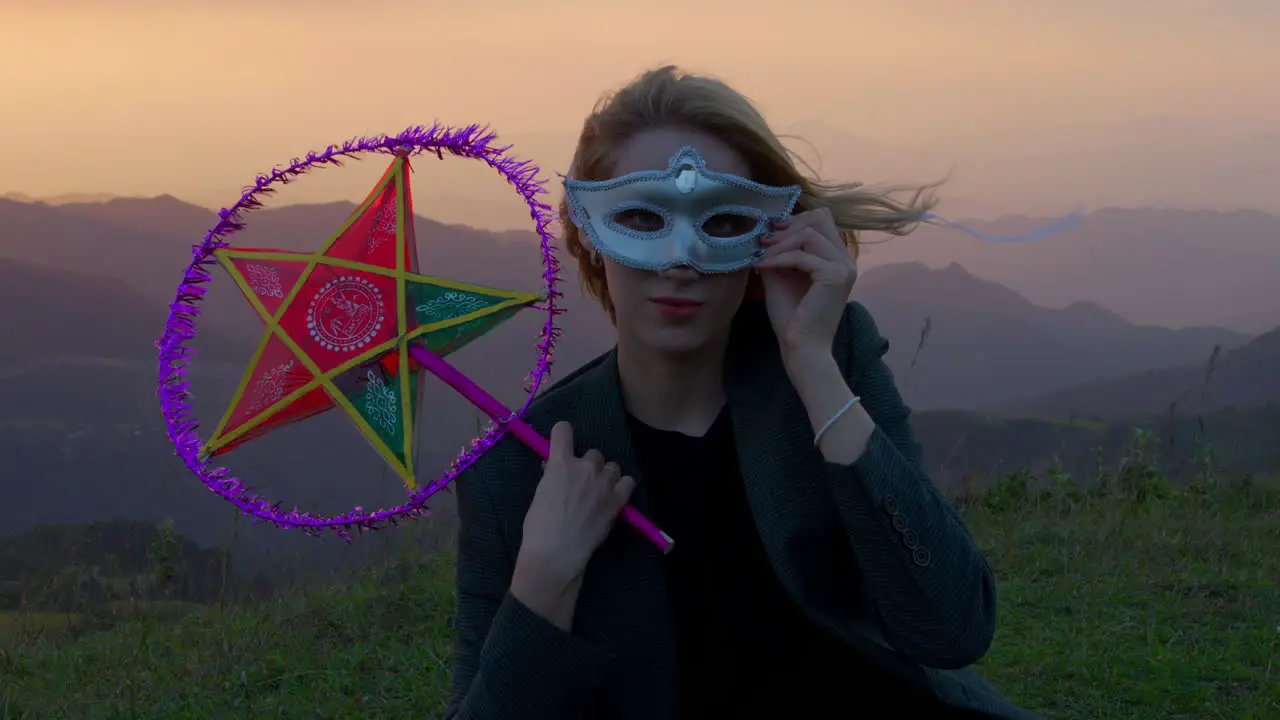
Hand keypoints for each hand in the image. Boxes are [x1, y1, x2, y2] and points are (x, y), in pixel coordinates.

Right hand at [517, 421, 636, 586]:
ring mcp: (603, 483)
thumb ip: (552, 476)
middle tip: (583, 485)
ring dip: (607, 476)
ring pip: (612, 467)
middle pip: (594, 453)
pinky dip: (622, 487)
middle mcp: (584, 467)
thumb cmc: (540, 526)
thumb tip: (556, 469)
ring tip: (600, 493)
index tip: (563, 443)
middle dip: (589, 466)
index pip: (563, 430)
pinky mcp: (617, 500)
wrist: (556, 552)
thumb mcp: (540, 493)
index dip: (563, 435)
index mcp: (560, 464)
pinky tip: (614, 498)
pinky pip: (628, 482)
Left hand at [755, 207, 857, 361]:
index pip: (822, 219)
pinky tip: (762, 267)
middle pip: (820, 218)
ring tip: (761, 256)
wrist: (802, 347)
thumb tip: (764, 232)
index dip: (795, 220)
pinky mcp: (834, 276)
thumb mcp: (782, 276)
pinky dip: (778, 258)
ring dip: (780, 243)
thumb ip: (779, 252)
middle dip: (787, 227)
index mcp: (837, 258)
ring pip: (809, 233)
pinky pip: (802, 255)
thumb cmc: (792, 317)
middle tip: (763, 241)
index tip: (770, 233)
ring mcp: (843, 267)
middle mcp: (846, 259)